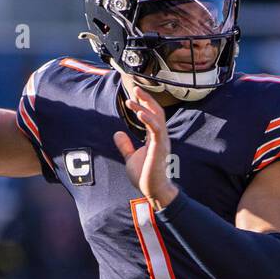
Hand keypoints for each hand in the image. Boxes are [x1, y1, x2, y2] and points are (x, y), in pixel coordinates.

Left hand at [113, 86, 177, 209]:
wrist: (153, 190)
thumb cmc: (145, 176)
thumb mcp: (131, 157)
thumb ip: (125, 145)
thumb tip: (117, 134)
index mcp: (155, 138)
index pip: (152, 115)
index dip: (144, 103)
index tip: (134, 93)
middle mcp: (160, 137)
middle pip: (157, 112)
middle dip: (146, 99)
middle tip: (135, 88)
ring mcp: (161, 142)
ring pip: (157, 118)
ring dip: (145, 106)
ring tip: (132, 98)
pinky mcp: (160, 148)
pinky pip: (156, 130)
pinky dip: (148, 119)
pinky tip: (140, 112)